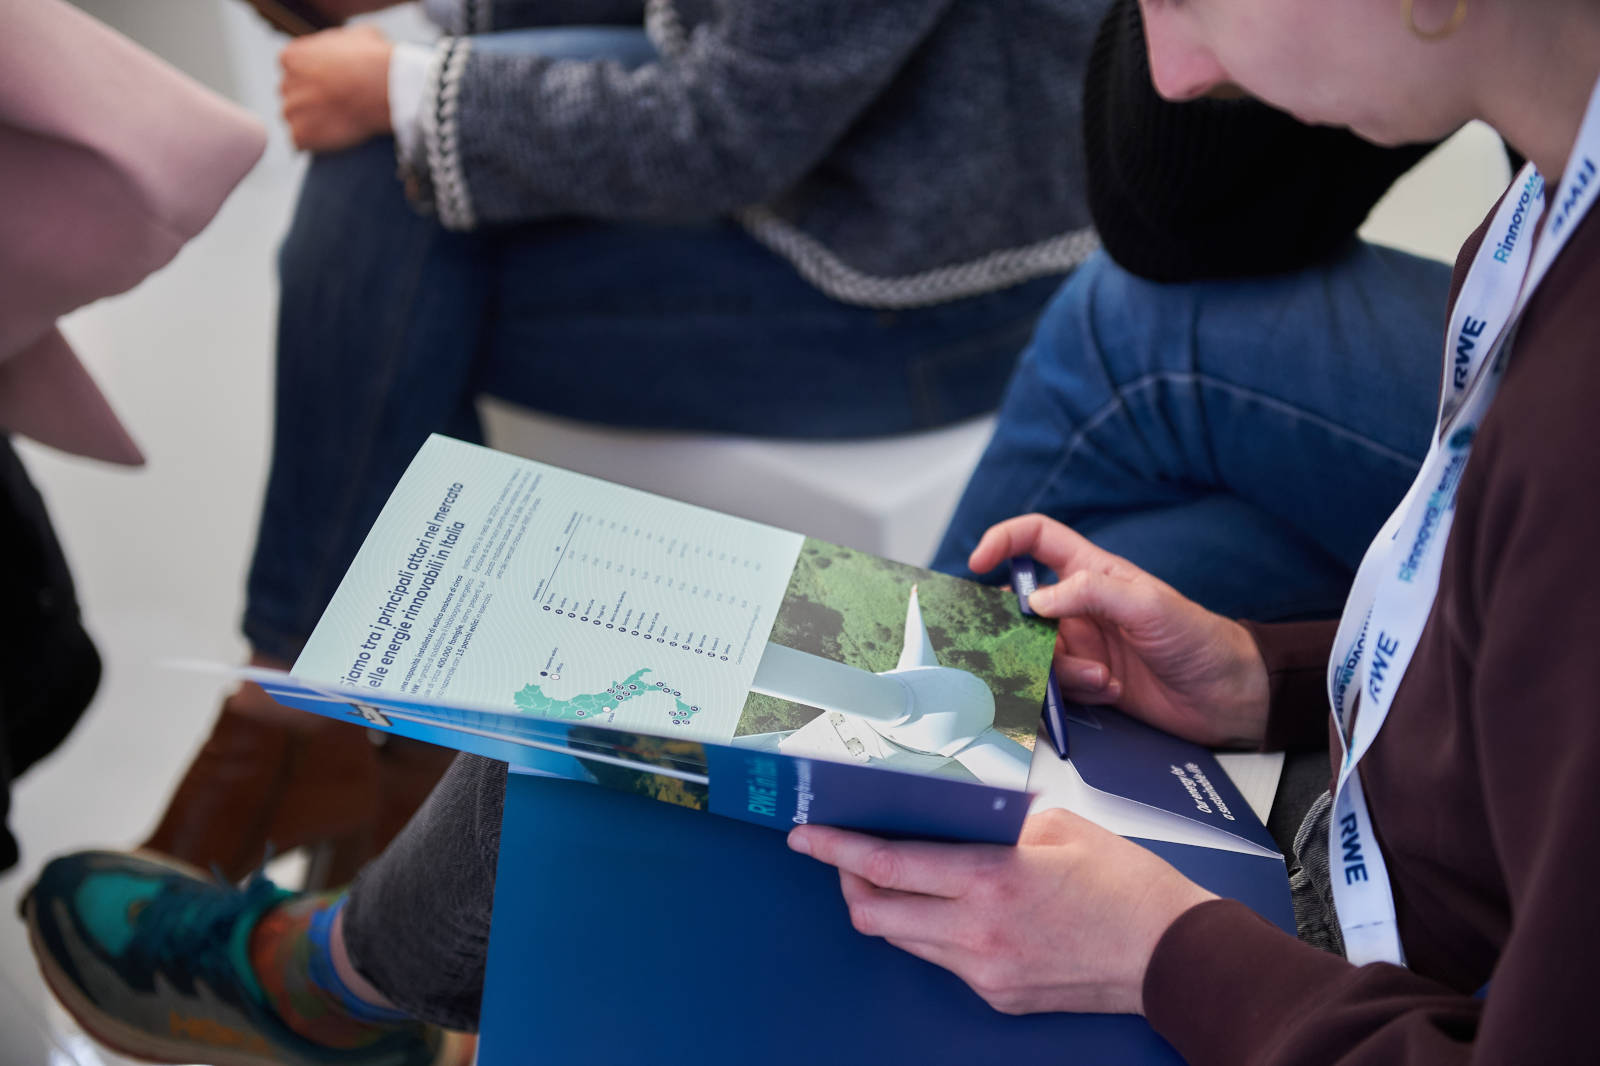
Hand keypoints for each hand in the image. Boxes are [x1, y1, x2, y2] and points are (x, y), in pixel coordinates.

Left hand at [279, 24, 393, 152]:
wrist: (384, 88)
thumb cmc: (374, 60)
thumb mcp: (359, 35)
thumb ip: (342, 42)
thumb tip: (351, 47)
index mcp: (292, 56)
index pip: (292, 70)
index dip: (313, 79)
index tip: (331, 86)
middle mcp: (285, 82)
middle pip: (292, 95)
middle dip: (309, 102)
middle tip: (336, 107)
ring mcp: (291, 110)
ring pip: (295, 120)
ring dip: (311, 124)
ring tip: (338, 124)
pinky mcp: (300, 136)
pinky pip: (300, 143)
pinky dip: (314, 144)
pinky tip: (334, 138)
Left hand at [789, 809, 1215, 1014]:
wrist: (1172, 955)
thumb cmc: (1124, 885)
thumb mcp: (1055, 825)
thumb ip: (991, 818)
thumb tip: (947, 808)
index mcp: (990, 879)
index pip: (886, 865)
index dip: (835, 848)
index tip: (806, 834)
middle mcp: (976, 933)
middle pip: (872, 913)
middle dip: (846, 882)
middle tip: (845, 855)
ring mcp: (983, 971)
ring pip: (900, 939)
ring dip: (885, 907)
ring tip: (896, 876)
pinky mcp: (996, 995)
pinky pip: (938, 960)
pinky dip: (927, 930)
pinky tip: (946, 907)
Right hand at [971, 514, 1269, 747]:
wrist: (1229, 696)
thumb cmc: (1199, 639)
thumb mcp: (1148, 604)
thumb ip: (1089, 592)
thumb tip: (1036, 600)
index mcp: (1093, 572)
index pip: (1037, 540)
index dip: (1004, 541)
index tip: (978, 562)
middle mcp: (1080, 607)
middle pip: (1021, 607)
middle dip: (1022, 631)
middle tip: (1038, 649)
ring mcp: (1082, 645)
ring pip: (1035, 653)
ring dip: (1061, 671)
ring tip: (1103, 677)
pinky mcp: (1088, 681)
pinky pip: (1055, 686)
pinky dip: (1074, 692)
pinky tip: (1110, 690)